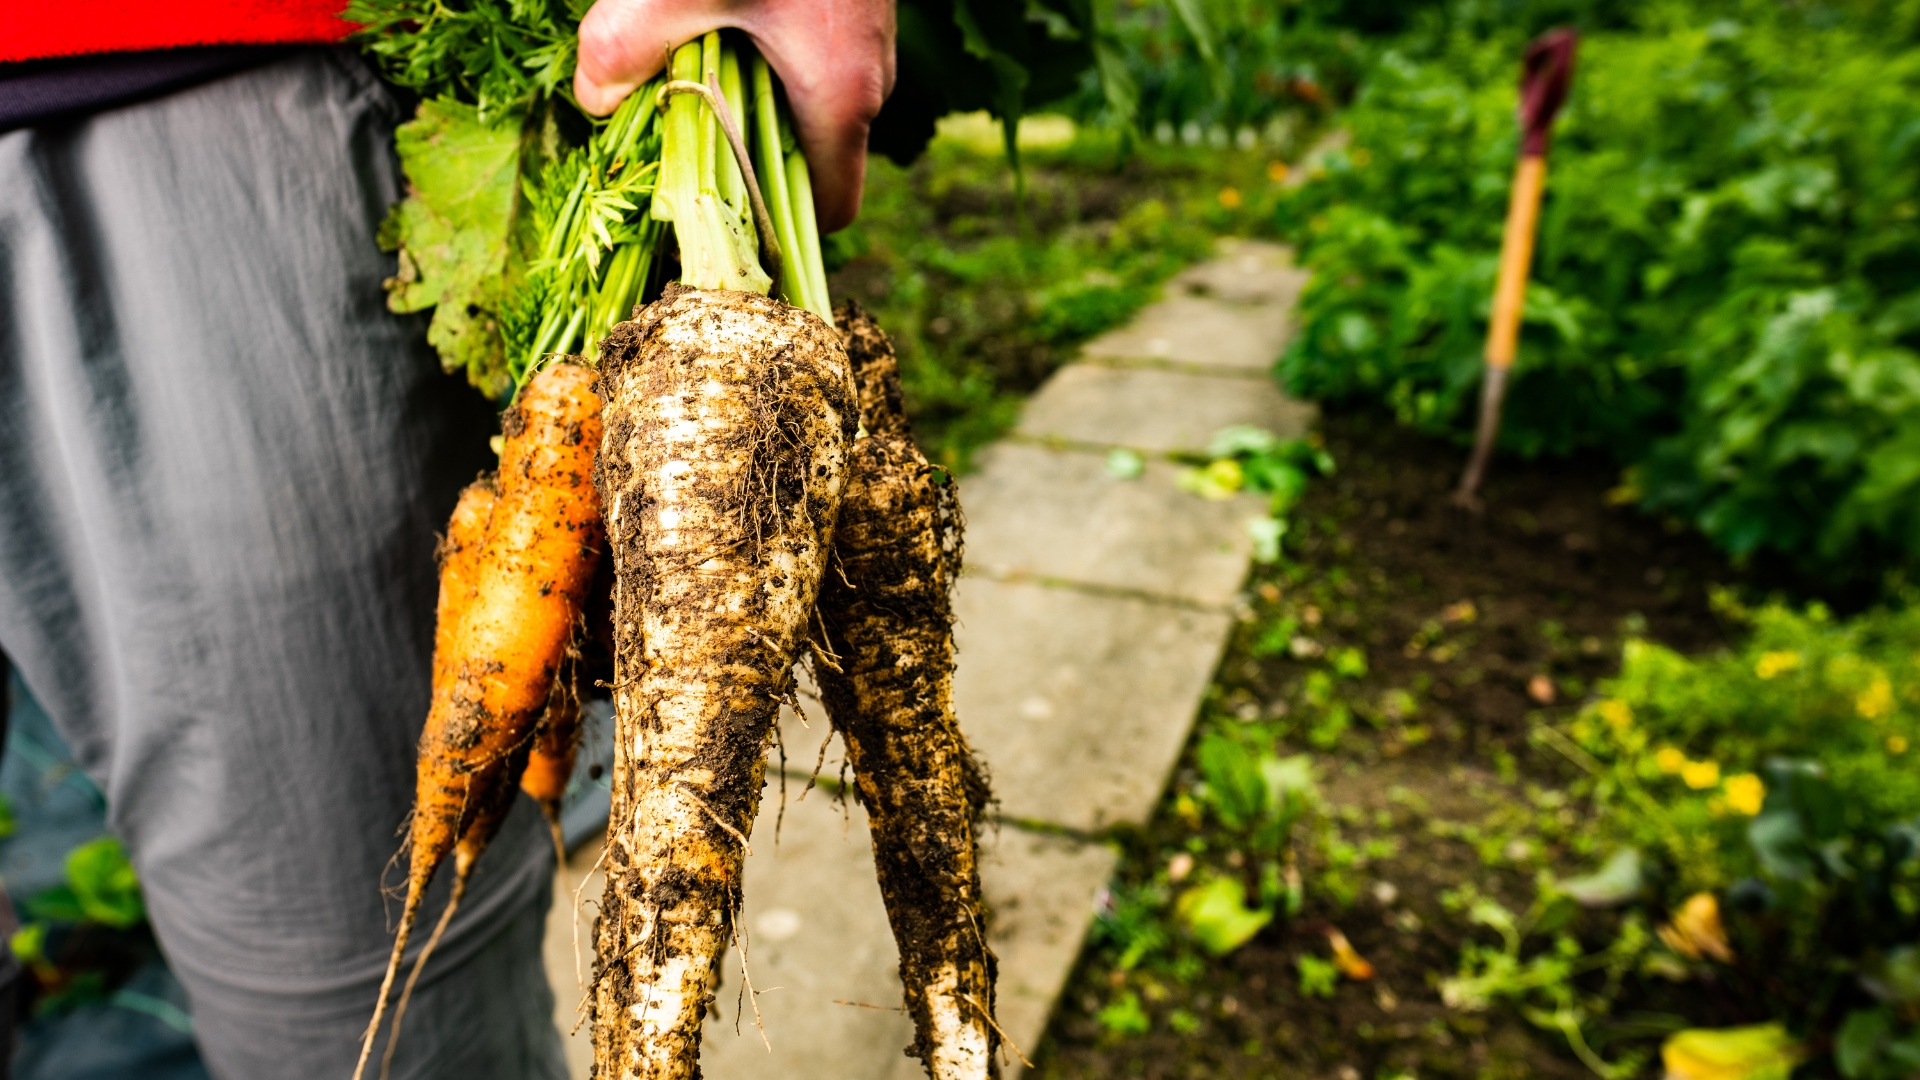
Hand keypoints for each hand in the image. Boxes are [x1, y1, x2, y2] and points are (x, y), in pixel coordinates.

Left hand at [575, 0, 893, 231]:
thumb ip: (620, 49)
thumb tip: (591, 104)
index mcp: (841, 98)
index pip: (829, 211)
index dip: (779, 231)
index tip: (722, 222)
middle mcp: (871, 83)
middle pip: (813, 162)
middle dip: (749, 162)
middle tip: (685, 146)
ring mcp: (872, 46)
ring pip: (814, 111)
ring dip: (757, 108)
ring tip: (698, 77)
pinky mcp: (857, 12)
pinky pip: (817, 66)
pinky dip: (771, 65)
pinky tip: (723, 26)